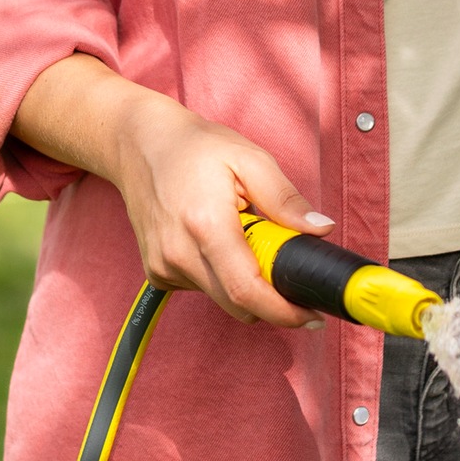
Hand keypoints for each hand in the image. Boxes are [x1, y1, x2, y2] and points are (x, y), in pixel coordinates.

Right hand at [13, 57, 329, 327]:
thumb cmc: (197, 148)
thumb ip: (286, 199)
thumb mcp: (250, 159)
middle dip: (271, 298)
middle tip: (286, 265)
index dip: (284, 311)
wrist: (138, 145)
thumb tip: (321, 230)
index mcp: (205, 225)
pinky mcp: (156, 273)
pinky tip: (214, 240)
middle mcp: (178, 253)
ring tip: (241, 234)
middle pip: (238, 305)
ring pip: (222, 299)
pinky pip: (202, 289)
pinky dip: (220, 275)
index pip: (248, 291)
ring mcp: (163, 266)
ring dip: (244, 281)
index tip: (312, 315)